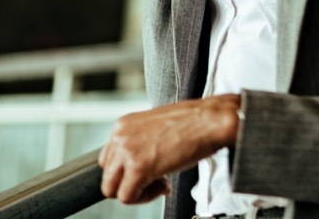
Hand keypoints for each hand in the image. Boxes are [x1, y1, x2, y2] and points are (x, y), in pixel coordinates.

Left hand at [99, 94, 241, 204]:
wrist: (210, 120)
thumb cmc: (193, 122)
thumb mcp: (157, 126)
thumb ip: (140, 141)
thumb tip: (139, 162)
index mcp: (123, 125)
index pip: (109, 159)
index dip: (128, 170)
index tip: (147, 171)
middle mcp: (121, 136)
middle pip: (108, 175)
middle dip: (130, 182)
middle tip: (153, 180)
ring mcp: (127, 151)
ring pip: (112, 189)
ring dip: (136, 192)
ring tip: (159, 183)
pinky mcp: (138, 167)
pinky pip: (127, 196)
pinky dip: (145, 197)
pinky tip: (164, 185)